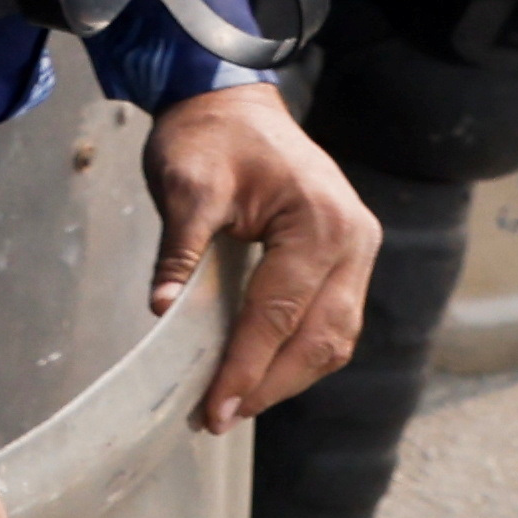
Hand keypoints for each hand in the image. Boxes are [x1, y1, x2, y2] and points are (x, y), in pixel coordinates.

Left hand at [141, 71, 378, 425]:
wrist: (231, 101)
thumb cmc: (207, 137)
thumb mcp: (185, 185)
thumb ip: (179, 248)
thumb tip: (161, 308)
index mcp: (320, 222)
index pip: (280, 314)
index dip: (246, 366)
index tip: (213, 407)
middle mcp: (354, 240)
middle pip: (321, 338)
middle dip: (270, 384)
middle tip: (218, 417)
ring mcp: (357, 250)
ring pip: (335, 337)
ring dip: (288, 376)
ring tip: (236, 403)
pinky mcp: (347, 258)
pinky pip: (331, 320)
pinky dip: (298, 351)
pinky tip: (259, 371)